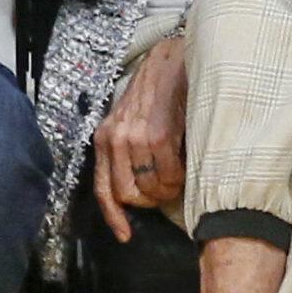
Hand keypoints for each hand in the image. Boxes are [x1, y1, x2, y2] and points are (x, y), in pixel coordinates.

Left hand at [92, 34, 186, 242]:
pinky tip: (188, 163)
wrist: (175, 57)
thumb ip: (133, 151)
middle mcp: (113, 138)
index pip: (103, 188)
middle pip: (128, 194)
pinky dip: (181, 177)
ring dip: (168, 190)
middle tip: (168, 188)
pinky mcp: (156, 132)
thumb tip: (145, 186)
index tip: (126, 235)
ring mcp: (134, 136)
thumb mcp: (134, 120)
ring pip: (150, 187)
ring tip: (181, 175)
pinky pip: (168, 172)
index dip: (114, 217)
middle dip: (150, 200)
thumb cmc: (158, 89)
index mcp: (105, 138)